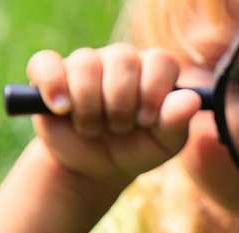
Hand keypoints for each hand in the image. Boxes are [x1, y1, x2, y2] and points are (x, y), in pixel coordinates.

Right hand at [26, 43, 200, 185]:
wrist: (97, 168)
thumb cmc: (137, 150)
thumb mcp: (163, 144)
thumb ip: (177, 122)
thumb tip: (192, 100)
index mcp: (154, 72)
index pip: (161, 61)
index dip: (154, 91)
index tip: (147, 120)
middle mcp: (121, 61)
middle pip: (123, 59)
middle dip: (122, 104)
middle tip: (120, 128)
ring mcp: (85, 64)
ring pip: (86, 64)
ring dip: (90, 106)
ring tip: (93, 129)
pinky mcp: (51, 75)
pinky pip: (46, 64)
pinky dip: (53, 86)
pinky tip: (62, 109)